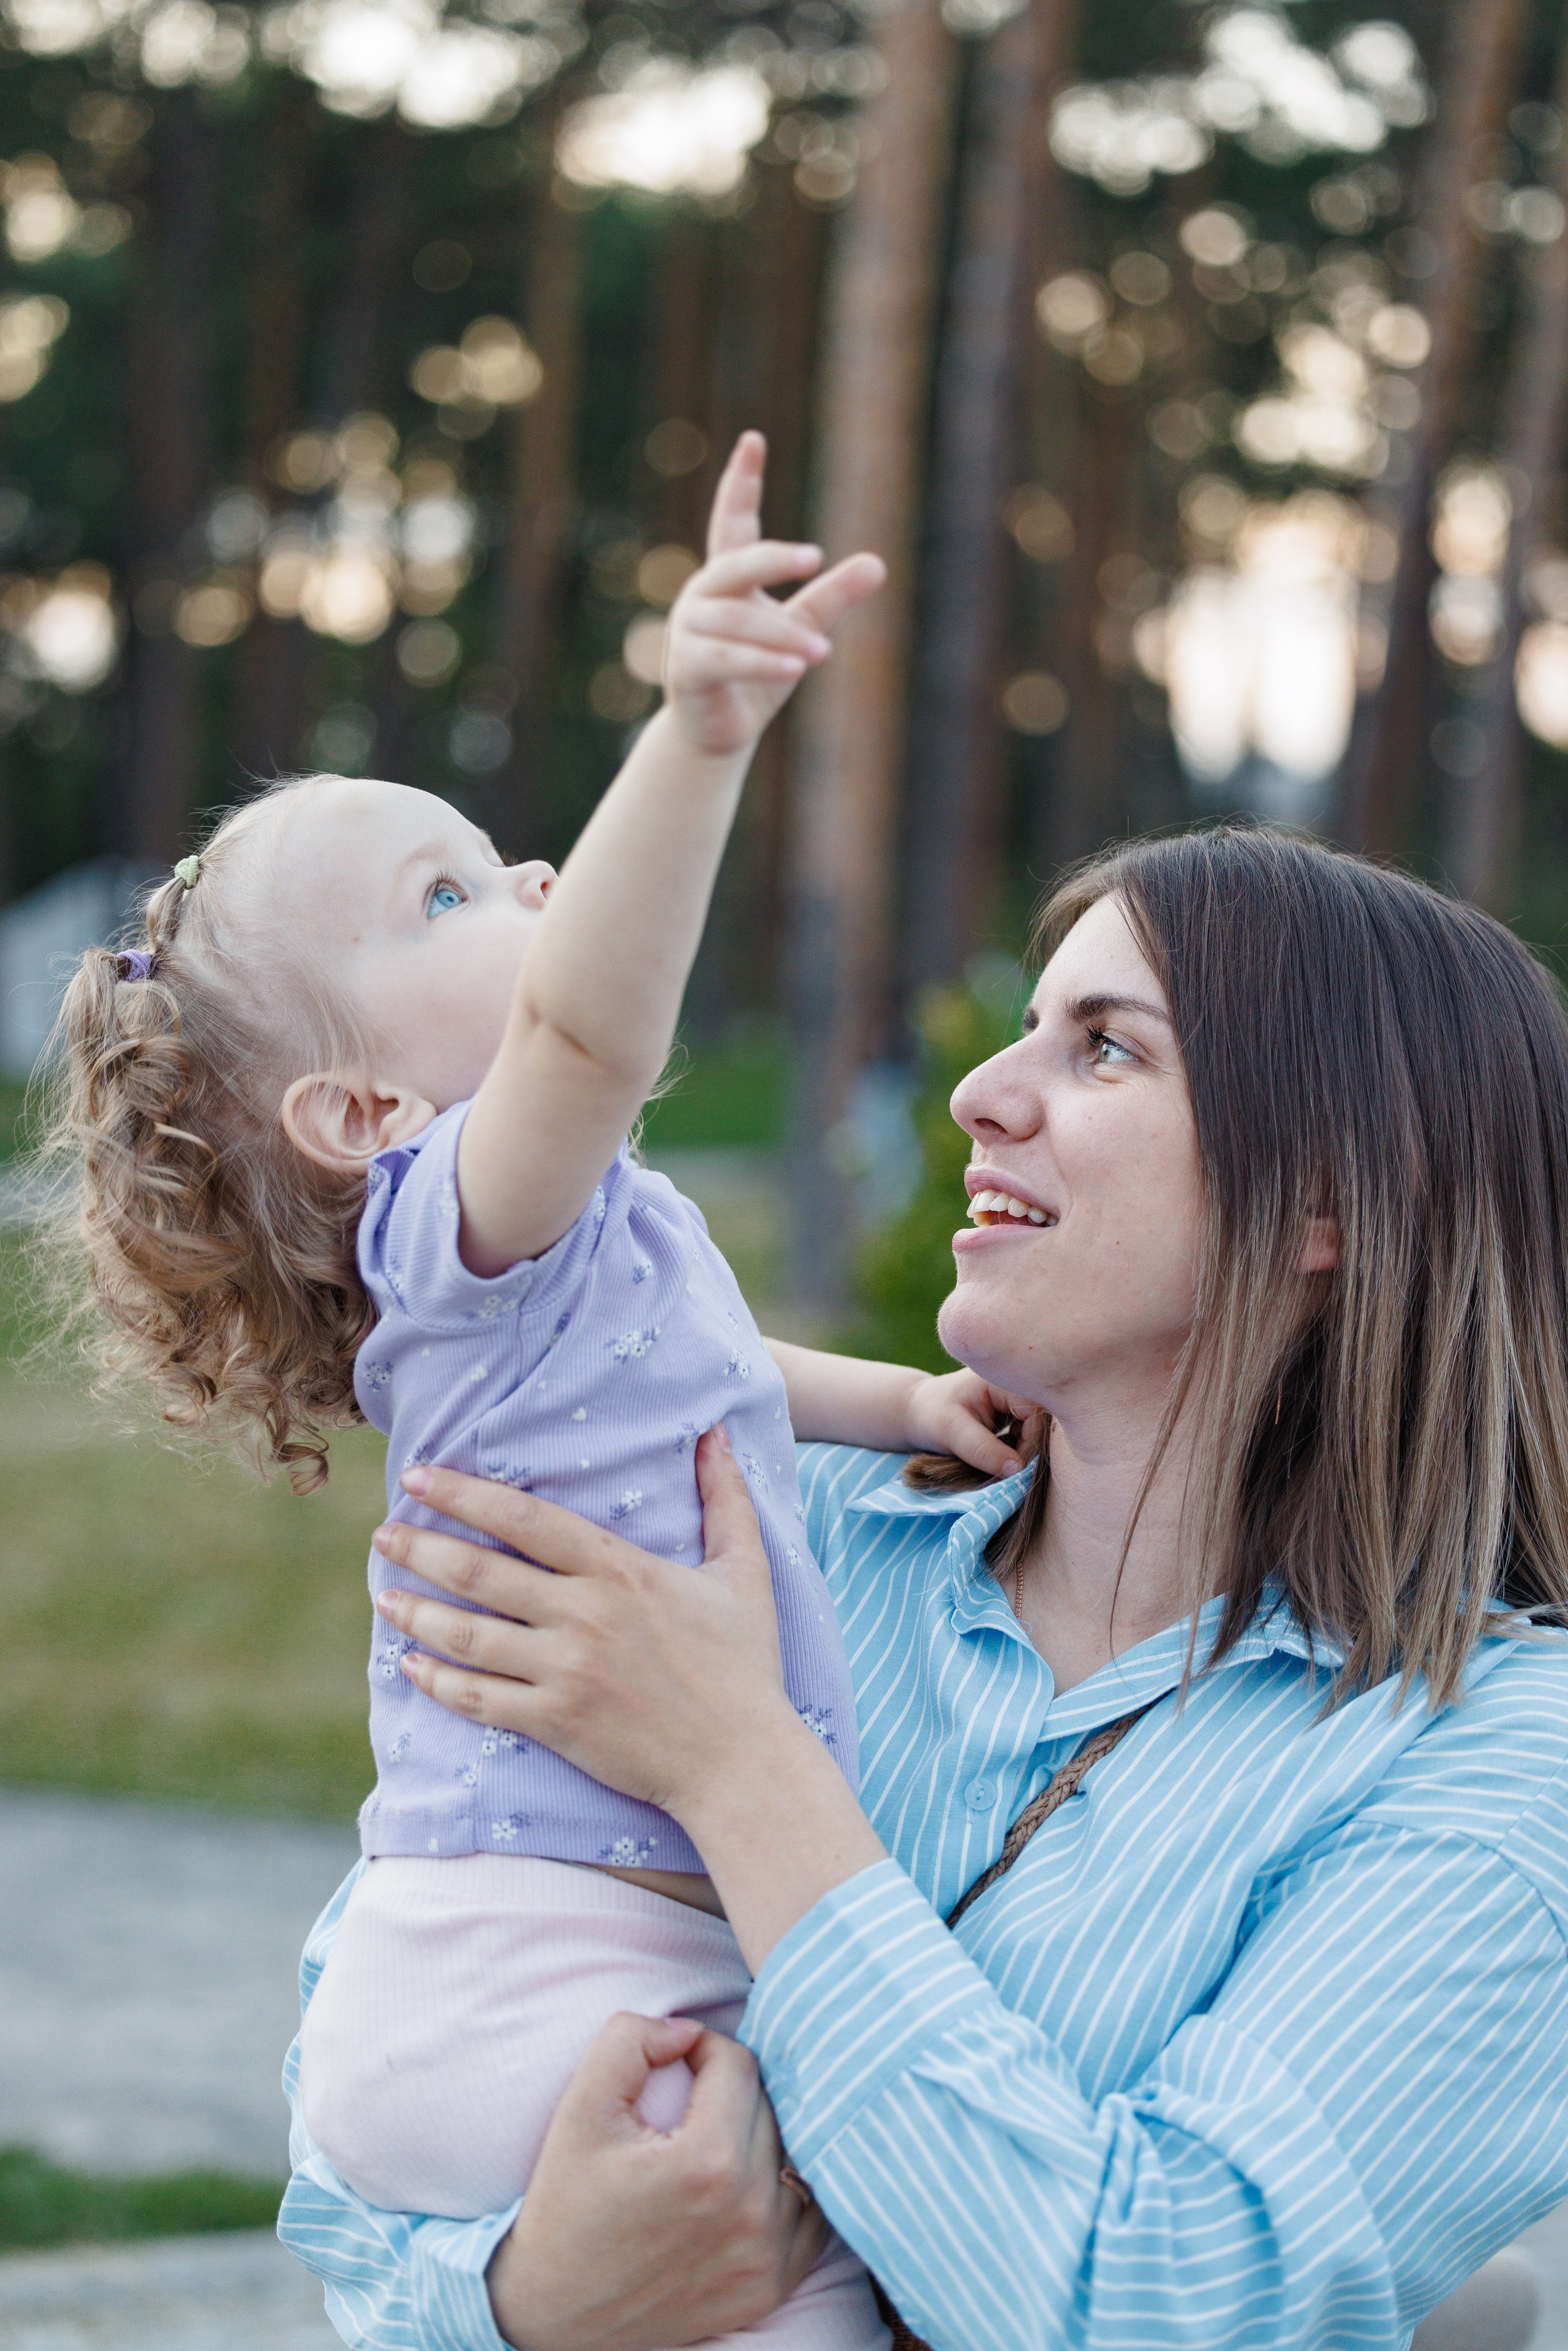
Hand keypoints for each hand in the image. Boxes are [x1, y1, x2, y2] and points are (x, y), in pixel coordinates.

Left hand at [372, 1429, 887, 1973]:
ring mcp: (565, 1673)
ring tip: (385, 1595)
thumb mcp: (743, 1570)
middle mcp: (583, 1616)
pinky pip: (479, 1700)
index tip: (420, 1476)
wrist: (739, 1761)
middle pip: (479, 1572)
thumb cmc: (743, 1663)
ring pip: (467, 1635)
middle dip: (421, 1548)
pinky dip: (436, 1682)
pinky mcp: (555, 1724)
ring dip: (416, 1612)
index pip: (523, 1518)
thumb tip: (715, 1431)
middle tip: (383, 1533)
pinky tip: (410, 1665)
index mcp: (620, 1570)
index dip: (464, 1493)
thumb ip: (725, 1497)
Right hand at [489, 2012, 826, 2350]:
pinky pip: (810, 2213)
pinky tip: (747, 2181)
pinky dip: (786, 2188)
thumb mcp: (580, 2108)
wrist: (555, 2311)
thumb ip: (629, 2042)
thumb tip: (687, 2029)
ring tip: (713, 2138)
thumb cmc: (566, 2204)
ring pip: (793, 2154)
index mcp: (707, 2162)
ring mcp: (766, 2257)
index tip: (673, 2064)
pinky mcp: (771, 2288)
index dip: (701, 2049)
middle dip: (729, 2090)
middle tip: (687, 2103)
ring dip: (760, 2136)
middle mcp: (749, 2212)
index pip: (737, 2064)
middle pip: (767, 2106)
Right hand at [662, 430, 883, 757]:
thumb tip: (878, 562)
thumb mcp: (802, 628)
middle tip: (815, 558)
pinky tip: (795, 668)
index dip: (741, 483)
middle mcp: (702, 596)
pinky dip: (762, 663)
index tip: (753, 439)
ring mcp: (688, 632)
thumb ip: (831, 597)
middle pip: (736, 566)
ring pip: (737, 623)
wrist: (719, 731)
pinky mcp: (686, 669)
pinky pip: (726, 660)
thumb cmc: (759, 671)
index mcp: (727, 578)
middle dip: (772, 560)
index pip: (732, 522)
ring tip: (822, 653)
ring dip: (782, 638)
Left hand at [905, 1368, 1046, 1479]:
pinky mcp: (1012, 1410)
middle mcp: (1012, 1382)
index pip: (1035, 1409)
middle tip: (1011, 1468)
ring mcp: (1014, 1396)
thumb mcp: (952, 1433)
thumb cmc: (929, 1417)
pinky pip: (1028, 1430)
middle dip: (1029, 1445)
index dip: (1031, 1439)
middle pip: (1041, 1417)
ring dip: (1024, 1448)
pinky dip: (1019, 1446)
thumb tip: (1017, 1469)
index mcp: (999, 1378)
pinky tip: (1003, 1454)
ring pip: (1037, 1426)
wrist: (916, 1412)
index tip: (1015, 1465)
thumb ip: (984, 1450)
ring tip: (1004, 1462)